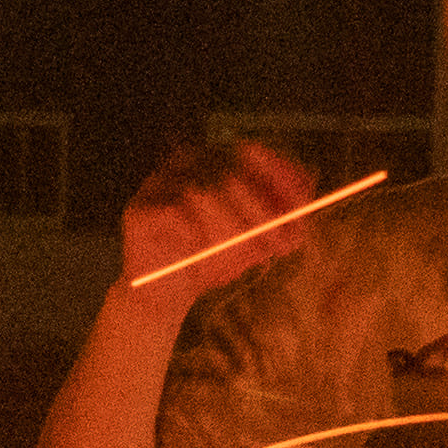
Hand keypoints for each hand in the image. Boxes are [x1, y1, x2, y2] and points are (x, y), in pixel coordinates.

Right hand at [116, 141, 317, 306]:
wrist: (163, 294)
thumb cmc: (211, 259)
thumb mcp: (256, 237)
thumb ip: (283, 216)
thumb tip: (308, 195)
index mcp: (215, 160)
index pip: (251, 153)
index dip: (279, 177)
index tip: (299, 207)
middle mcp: (186, 163)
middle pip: (232, 173)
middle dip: (259, 214)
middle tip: (273, 244)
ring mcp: (159, 182)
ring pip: (205, 193)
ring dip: (227, 231)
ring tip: (234, 256)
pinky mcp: (139, 209)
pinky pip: (177, 215)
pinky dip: (194, 238)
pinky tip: (196, 253)